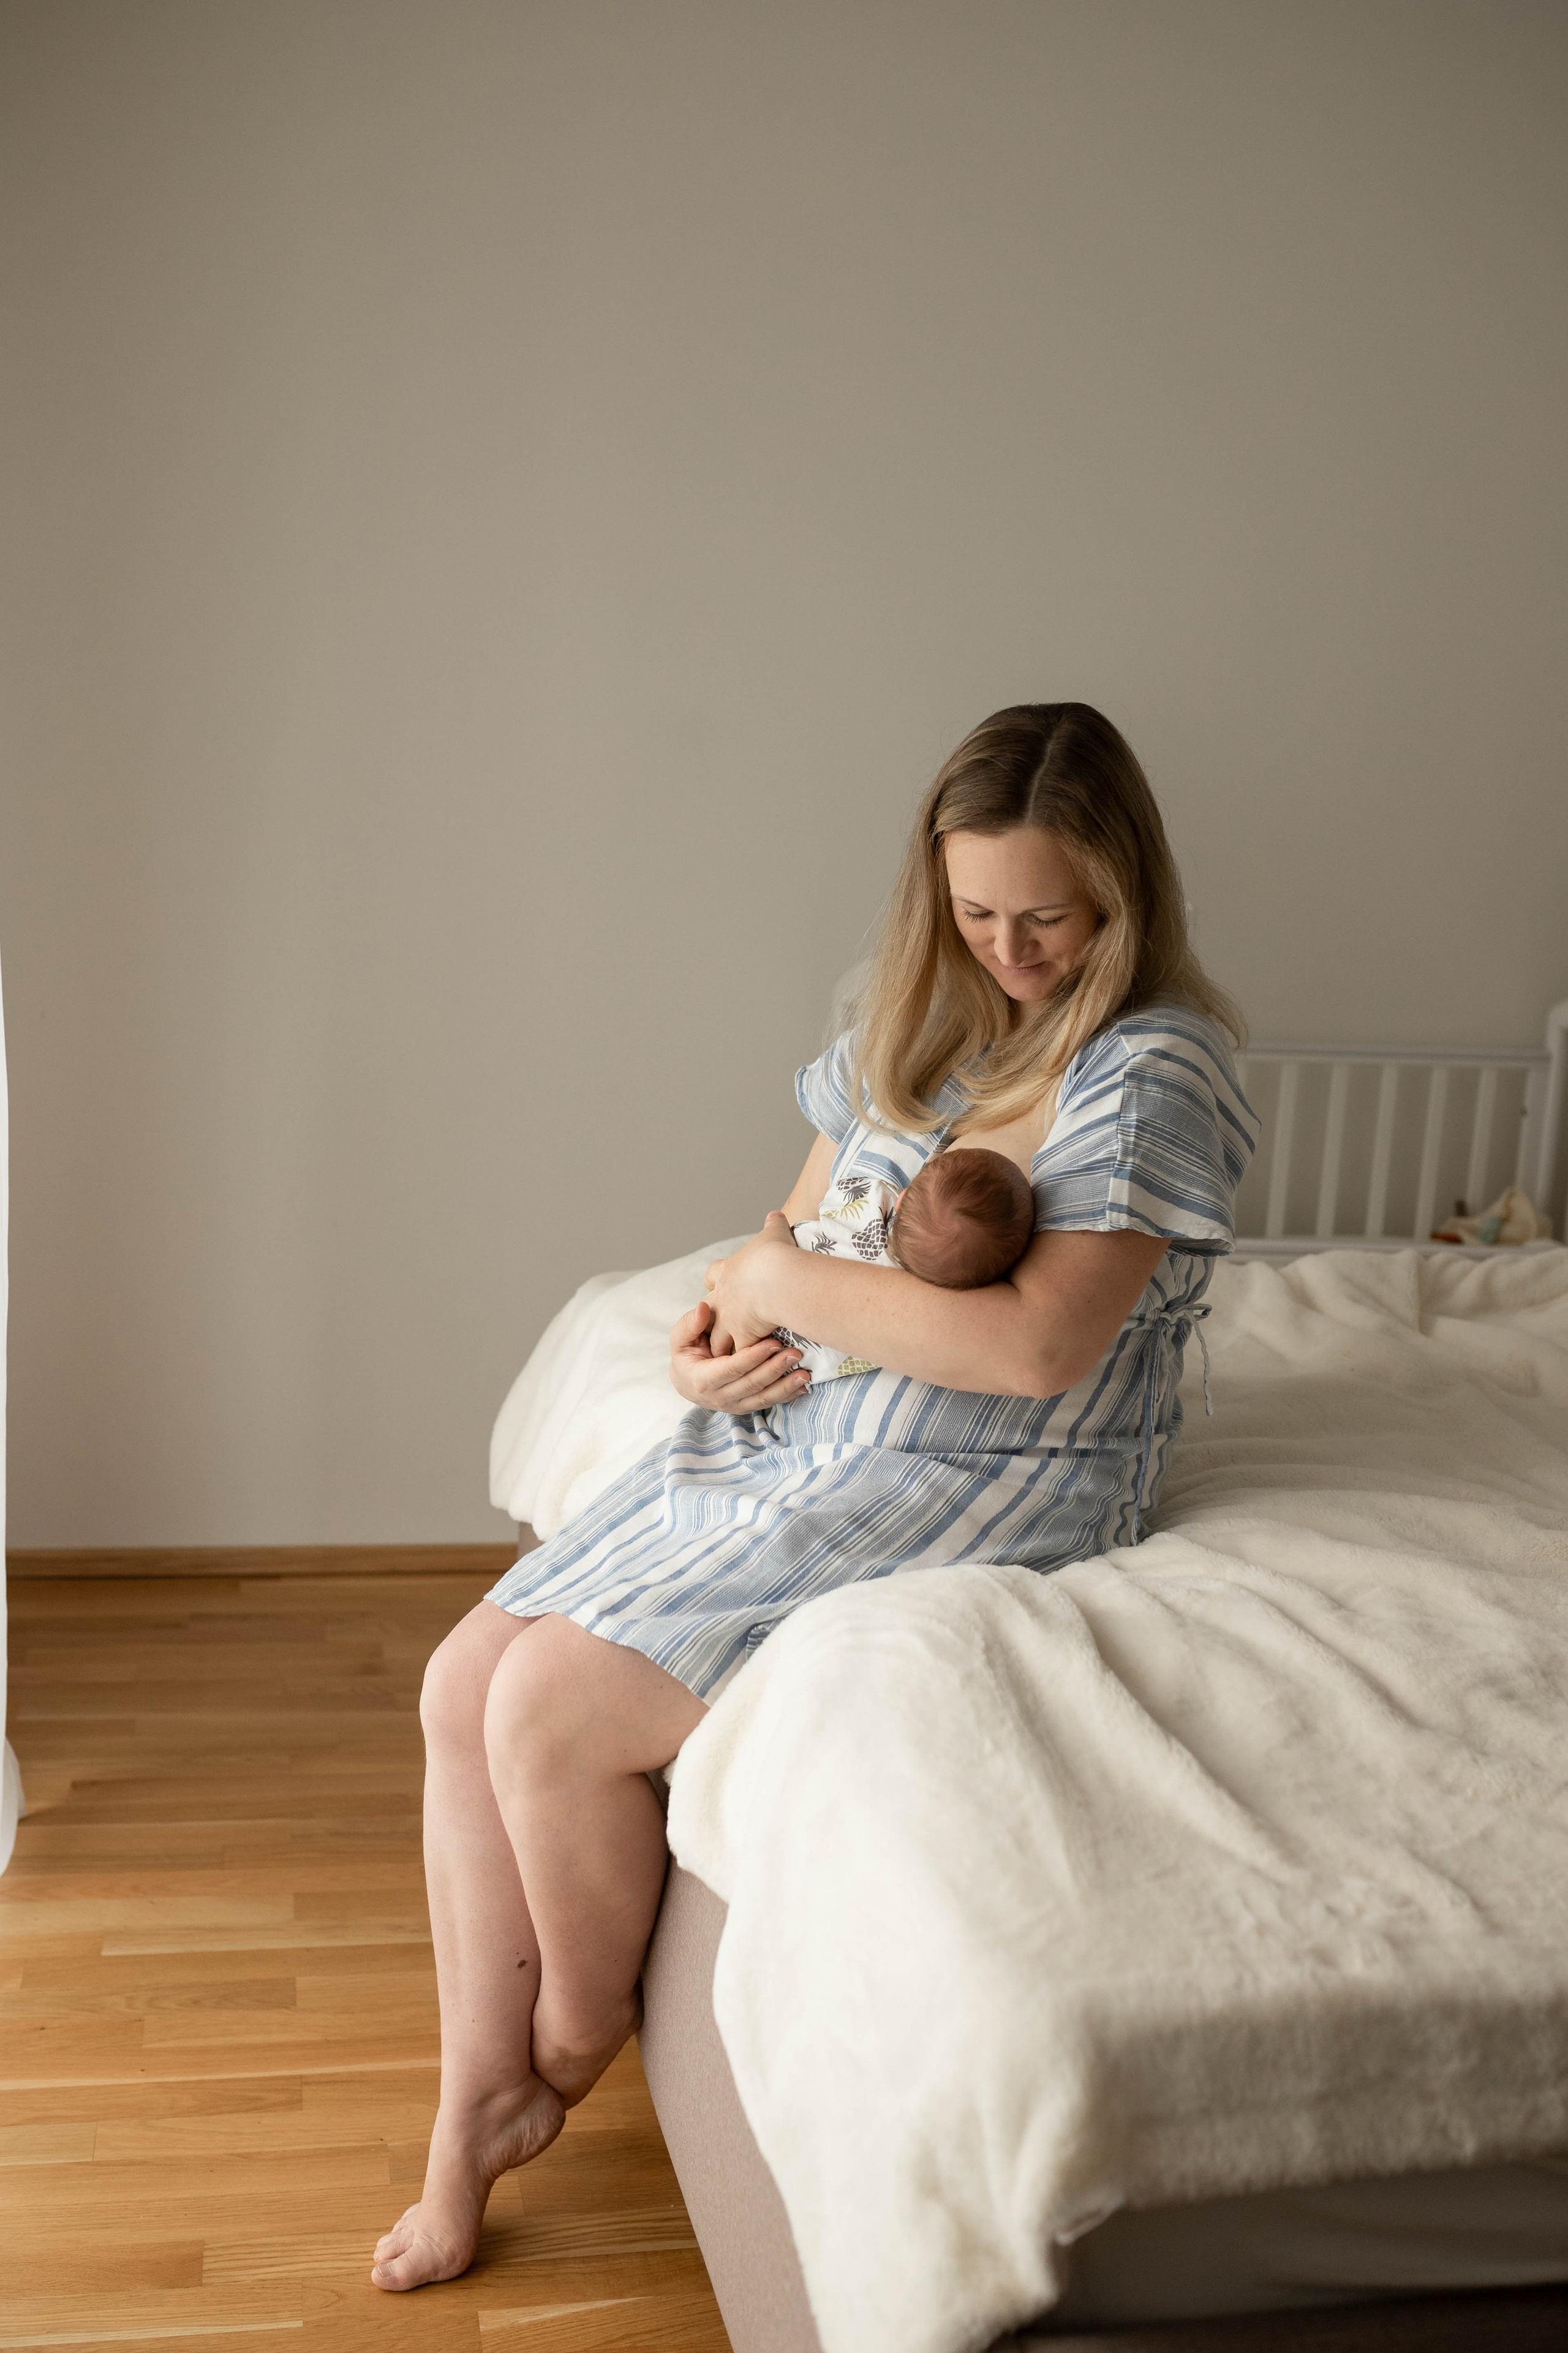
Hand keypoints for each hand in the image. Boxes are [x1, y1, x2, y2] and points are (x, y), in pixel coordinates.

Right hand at [669, 1297, 810, 1415]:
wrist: (686, 1382)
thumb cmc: (686, 1355)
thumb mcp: (680, 1339)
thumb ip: (690, 1324)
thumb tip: (703, 1307)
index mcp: (703, 1379)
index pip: (732, 1368)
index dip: (754, 1357)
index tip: (774, 1342)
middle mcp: (719, 1396)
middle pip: (751, 1384)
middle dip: (775, 1369)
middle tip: (795, 1353)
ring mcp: (734, 1405)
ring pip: (762, 1397)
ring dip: (786, 1386)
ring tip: (805, 1373)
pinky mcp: (745, 1407)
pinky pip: (767, 1403)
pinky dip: (786, 1396)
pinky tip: (803, 1388)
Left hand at [702, 1212, 800, 1351]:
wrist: (775, 1278)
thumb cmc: (774, 1254)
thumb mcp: (773, 1233)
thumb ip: (773, 1225)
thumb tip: (775, 1215)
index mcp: (728, 1273)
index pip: (714, 1274)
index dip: (715, 1279)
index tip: (716, 1283)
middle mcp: (724, 1299)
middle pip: (709, 1313)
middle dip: (712, 1322)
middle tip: (718, 1329)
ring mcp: (731, 1322)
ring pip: (720, 1341)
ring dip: (724, 1349)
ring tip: (730, 1360)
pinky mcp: (744, 1339)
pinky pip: (744, 1357)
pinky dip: (749, 1364)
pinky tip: (755, 1370)